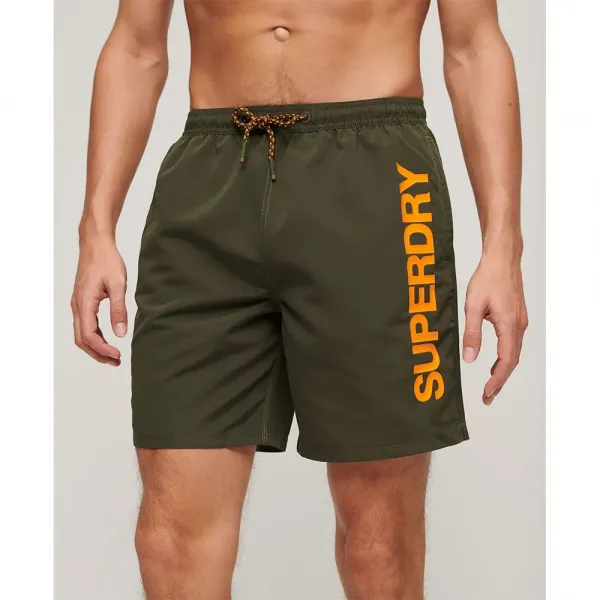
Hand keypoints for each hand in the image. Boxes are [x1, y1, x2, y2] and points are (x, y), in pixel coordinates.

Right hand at [71, 235, 126, 365]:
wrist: (95, 244)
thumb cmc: (107, 261)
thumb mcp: (118, 285)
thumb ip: (119, 310)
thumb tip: (120, 333)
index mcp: (84, 303)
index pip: (89, 335)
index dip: (102, 349)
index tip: (117, 355)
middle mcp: (77, 306)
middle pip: (82, 339)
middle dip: (98, 353)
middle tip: (116, 362)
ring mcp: (77, 304)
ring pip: (81, 333)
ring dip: (95, 347)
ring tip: (112, 356)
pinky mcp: (82, 301)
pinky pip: (84, 325)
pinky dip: (94, 336)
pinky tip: (107, 339)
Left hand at [462, 250, 527, 403]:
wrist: (502, 259)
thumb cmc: (487, 278)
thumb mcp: (473, 307)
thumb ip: (472, 334)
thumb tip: (470, 358)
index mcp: (509, 326)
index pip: (506, 362)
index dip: (496, 381)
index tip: (487, 393)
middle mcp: (518, 326)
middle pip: (512, 361)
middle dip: (500, 381)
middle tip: (488, 396)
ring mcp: (520, 321)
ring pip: (514, 353)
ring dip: (503, 370)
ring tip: (491, 385)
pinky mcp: (517, 317)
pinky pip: (513, 343)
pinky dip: (506, 357)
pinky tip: (496, 361)